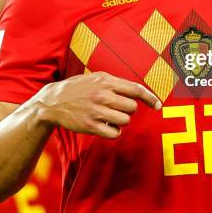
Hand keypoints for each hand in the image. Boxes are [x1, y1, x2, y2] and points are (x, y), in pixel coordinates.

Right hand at [35, 72, 160, 138]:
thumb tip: (138, 92)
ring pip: (125, 121)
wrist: (53, 102)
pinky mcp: (91, 126)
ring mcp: (96, 111)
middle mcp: (102, 95)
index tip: (158, 105)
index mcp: (106, 81)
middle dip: (127, 110)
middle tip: (116, 109)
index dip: (150, 98)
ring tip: (108, 116)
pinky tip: (105, 126)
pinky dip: (113, 132)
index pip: (135, 89)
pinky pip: (115, 133)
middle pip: (132, 107)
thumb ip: (116, 83)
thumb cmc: (78, 89)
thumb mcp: (96, 78)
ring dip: (120, 121)